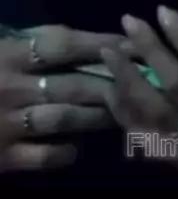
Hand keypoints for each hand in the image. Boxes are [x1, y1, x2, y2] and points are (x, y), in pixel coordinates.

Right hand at [0, 24, 130, 172]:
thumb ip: (29, 42)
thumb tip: (82, 41)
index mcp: (9, 54)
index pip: (63, 45)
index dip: (101, 43)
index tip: (133, 44)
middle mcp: (12, 87)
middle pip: (73, 83)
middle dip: (112, 84)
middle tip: (143, 86)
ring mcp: (8, 123)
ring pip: (65, 118)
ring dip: (97, 116)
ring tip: (120, 116)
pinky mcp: (3, 156)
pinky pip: (43, 156)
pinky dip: (64, 153)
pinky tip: (76, 150)